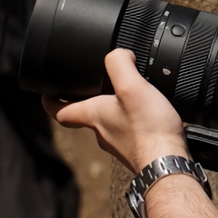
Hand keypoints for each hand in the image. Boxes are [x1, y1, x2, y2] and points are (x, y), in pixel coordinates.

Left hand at [47, 50, 193, 175]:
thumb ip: (119, 63)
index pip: (58, 110)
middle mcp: (102, 132)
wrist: (168, 164)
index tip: (49, 90)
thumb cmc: (148, 130)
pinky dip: (138, 121)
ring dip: (118, 108)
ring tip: (133, 94)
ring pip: (111, 122)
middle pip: (87, 113)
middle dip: (92, 98)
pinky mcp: (138, 149)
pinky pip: (132, 131)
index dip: (50, 98)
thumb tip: (119, 53)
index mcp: (93, 115)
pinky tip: (152, 114)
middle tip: (100, 83)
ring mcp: (120, 143)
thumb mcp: (131, 86)